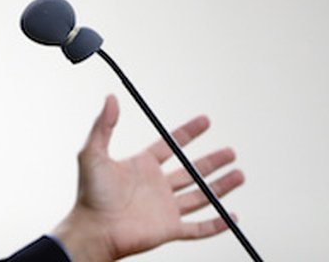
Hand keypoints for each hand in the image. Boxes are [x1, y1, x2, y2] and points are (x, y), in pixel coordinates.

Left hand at [53, 95, 244, 261]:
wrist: (93, 229)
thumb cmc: (89, 194)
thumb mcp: (93, 153)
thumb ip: (103, 125)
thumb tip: (110, 97)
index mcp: (142, 166)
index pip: (171, 146)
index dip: (188, 133)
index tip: (205, 121)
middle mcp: (156, 186)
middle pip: (191, 170)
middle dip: (212, 161)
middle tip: (231, 151)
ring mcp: (165, 208)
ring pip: (200, 195)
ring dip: (220, 186)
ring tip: (239, 174)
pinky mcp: (170, 229)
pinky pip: (199, 228)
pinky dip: (217, 223)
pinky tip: (232, 216)